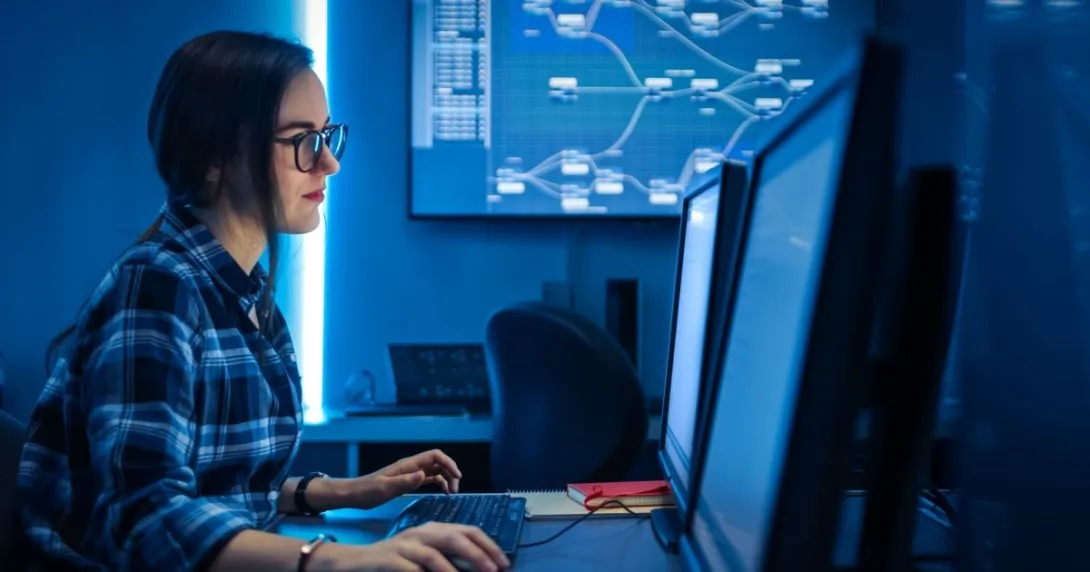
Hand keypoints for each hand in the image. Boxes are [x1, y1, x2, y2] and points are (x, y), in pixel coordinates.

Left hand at [350, 449, 463, 508]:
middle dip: (450, 473)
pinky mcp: (408, 481)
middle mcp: (411, 466)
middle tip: (454, 490)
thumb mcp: (385, 488)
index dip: (449, 463)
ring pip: (435, 470)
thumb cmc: (367, 492)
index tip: (457, 477)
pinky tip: (442, 491)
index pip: (434, 456)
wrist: (354, 494)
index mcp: (408, 464)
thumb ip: (405, 482)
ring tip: (451, 493)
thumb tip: (424, 475)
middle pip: (438, 462)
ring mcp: (410, 473)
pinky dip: (438, 483)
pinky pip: (428, 478)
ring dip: (446, 478)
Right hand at [357, 522, 509, 571]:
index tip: (504, 562)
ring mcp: (404, 545)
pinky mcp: (390, 559)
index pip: (467, 530)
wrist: (358, 561)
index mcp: (434, 529)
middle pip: (454, 537)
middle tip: (494, 570)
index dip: (488, 545)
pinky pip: (412, 570)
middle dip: (478, 553)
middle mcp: (421, 533)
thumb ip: (450, 558)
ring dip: (454, 570)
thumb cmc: (398, 560)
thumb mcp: (427, 556)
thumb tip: (481, 566)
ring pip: (434, 554)